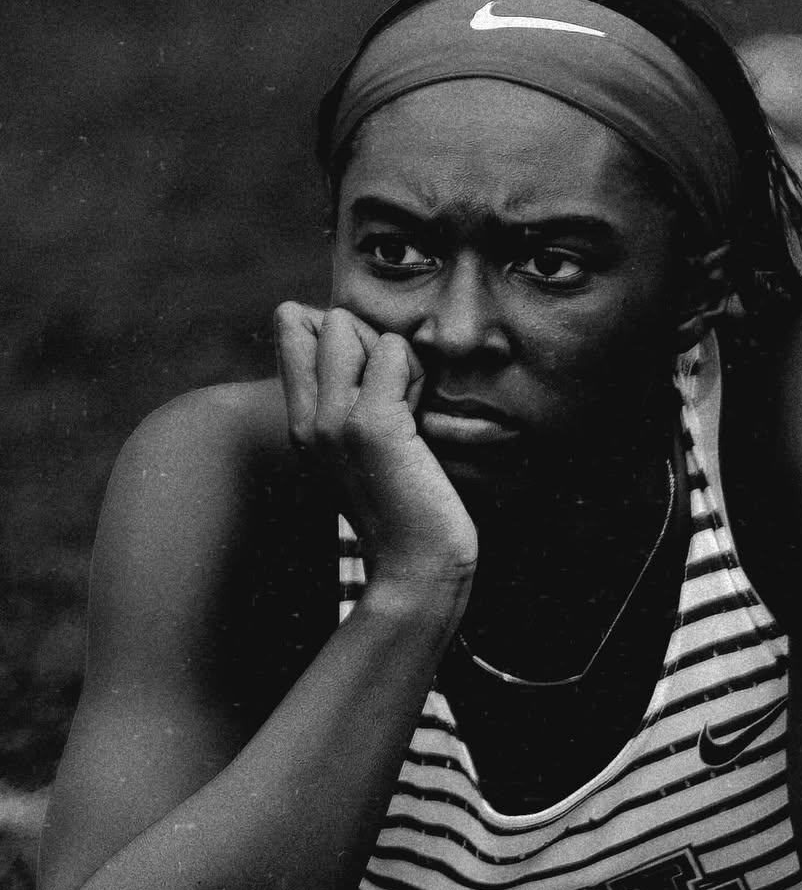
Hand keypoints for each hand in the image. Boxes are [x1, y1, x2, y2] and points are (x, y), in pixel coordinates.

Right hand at [274, 302, 476, 588]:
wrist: (415, 570)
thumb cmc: (408, 511)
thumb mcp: (367, 451)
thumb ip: (354, 401)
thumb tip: (370, 343)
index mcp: (303, 425)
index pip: (293, 326)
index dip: (344, 335)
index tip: (373, 382)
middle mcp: (308, 420)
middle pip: (325, 319)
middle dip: (372, 341)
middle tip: (397, 398)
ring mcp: (334, 421)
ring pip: (351, 326)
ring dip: (396, 356)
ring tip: (409, 409)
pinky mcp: (370, 425)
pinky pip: (391, 351)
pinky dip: (415, 373)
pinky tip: (420, 418)